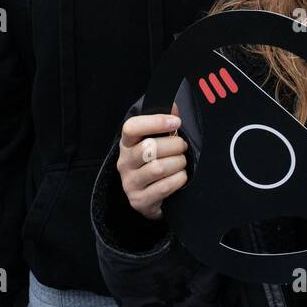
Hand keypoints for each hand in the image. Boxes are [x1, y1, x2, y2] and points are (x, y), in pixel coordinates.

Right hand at [118, 104, 187, 219]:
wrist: (150, 198)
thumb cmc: (155, 163)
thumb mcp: (158, 142)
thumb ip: (165, 124)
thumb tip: (174, 105)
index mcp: (127, 143)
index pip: (131, 127)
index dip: (155, 122)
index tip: (176, 122)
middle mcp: (124, 163)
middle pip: (149, 148)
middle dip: (174, 146)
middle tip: (182, 147)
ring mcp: (130, 183)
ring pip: (158, 168)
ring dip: (178, 163)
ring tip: (181, 163)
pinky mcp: (139, 200)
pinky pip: (164, 186)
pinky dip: (178, 179)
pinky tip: (180, 177)